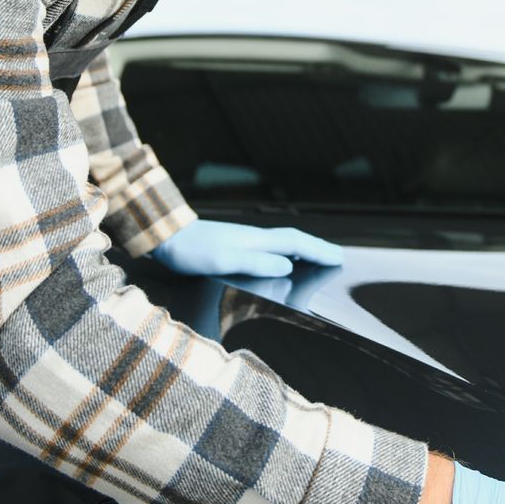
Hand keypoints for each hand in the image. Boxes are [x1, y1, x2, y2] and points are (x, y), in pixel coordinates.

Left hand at [148, 219, 343, 277]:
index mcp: (256, 241)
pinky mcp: (233, 246)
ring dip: (302, 250)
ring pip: (282, 243)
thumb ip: (256, 262)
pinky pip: (269, 249)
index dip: (319, 251)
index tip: (340, 258)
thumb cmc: (191, 252)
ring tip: (317, 260)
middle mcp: (254, 238)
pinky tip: (280, 263)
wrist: (164, 237)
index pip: (297, 243)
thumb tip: (287, 266)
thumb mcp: (224, 260)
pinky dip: (284, 254)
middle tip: (337, 257)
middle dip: (317, 248)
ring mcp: (244, 240)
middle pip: (294, 240)